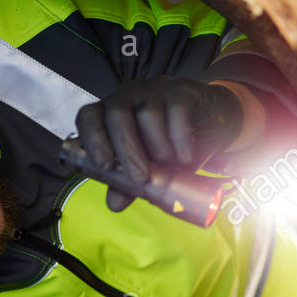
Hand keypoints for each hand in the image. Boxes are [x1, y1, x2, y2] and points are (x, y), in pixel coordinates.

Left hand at [74, 78, 241, 210]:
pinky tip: (185, 158)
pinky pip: (176, 112)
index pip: (89, 116)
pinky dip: (179, 139)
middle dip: (126, 150)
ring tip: (169, 166)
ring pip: (147, 114)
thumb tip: (114, 205)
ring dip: (156, 147)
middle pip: (117, 114)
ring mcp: (154, 92)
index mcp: (109, 114)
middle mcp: (127, 98)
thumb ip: (127, 183)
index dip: (92, 139)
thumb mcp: (146, 165)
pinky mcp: (181, 93)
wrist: (208, 118)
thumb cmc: (166, 140)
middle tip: (140, 178)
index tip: (104, 164)